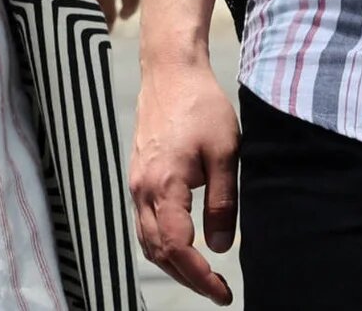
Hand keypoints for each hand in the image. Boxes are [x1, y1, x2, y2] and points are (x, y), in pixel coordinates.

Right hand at [131, 59, 238, 304]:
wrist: (170, 73)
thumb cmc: (201, 107)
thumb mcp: (225, 154)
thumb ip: (223, 203)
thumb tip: (220, 246)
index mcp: (164, 185)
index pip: (177, 247)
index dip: (199, 276)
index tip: (222, 291)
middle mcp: (142, 189)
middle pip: (157, 250)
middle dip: (186, 277)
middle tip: (216, 291)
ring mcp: (136, 183)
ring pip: (146, 239)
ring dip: (172, 263)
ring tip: (201, 276)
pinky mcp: (137, 176)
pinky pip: (143, 222)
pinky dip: (161, 244)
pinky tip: (181, 246)